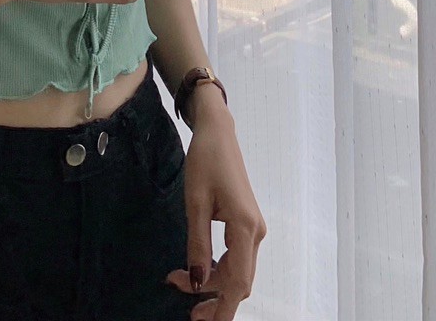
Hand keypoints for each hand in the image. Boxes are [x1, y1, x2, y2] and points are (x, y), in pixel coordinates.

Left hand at [164, 100, 266, 319]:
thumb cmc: (205, 160)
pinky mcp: (246, 222)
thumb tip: (195, 281)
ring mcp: (253, 227)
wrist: (217, 133)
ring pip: (237, 269)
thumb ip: (196, 243)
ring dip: (212, 281)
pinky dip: (217, 266)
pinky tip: (197, 268)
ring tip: (180, 282)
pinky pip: (235, 255)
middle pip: (238, 280)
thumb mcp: (194, 202)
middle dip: (213, 297)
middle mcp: (255, 232)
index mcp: (245, 227)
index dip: (222, 307)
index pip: (238, 282)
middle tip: (186, 310)